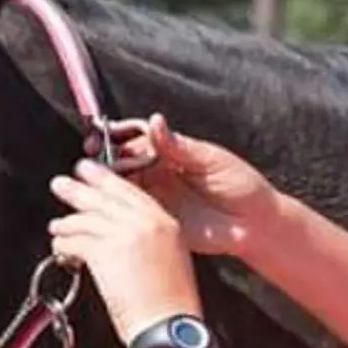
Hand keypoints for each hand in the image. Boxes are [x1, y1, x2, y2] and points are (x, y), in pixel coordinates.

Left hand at [48, 158, 201, 345]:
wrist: (167, 326)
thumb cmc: (171, 306)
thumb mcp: (172, 260)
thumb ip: (150, 239)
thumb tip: (120, 234)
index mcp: (166, 223)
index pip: (131, 192)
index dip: (106, 181)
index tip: (91, 174)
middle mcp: (146, 223)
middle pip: (105, 199)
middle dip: (79, 190)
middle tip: (62, 184)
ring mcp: (124, 235)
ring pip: (86, 219)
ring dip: (67, 223)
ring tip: (56, 225)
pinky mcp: (103, 252)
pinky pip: (74, 241)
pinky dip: (63, 245)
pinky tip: (60, 248)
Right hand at [94, 114, 276, 257]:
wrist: (255, 224)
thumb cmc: (241, 187)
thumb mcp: (211, 160)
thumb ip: (179, 145)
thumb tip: (154, 122)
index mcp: (172, 152)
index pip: (137, 137)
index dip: (117, 135)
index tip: (103, 134)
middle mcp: (160, 172)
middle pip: (122, 160)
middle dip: (104, 157)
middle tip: (92, 158)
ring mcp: (157, 197)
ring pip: (121, 186)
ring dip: (104, 182)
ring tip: (94, 180)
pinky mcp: (157, 220)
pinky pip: (131, 212)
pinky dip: (115, 208)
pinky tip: (106, 204)